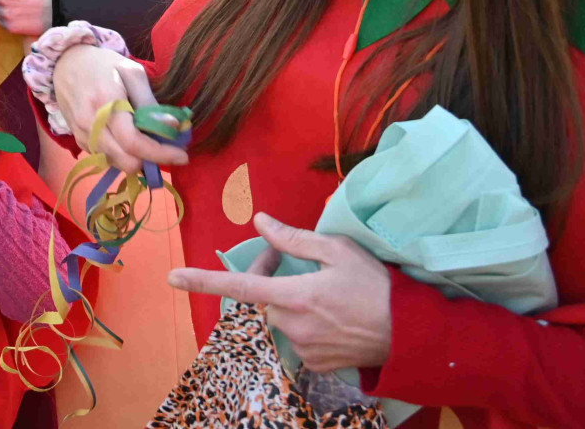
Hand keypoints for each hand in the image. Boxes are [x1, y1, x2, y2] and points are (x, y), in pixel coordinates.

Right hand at [49, 44, 186, 174]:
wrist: (65, 62)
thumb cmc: (102, 64)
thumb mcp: (131, 72)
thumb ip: (149, 101)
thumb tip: (173, 127)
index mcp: (106, 102)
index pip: (134, 142)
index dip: (161, 153)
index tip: (182, 156)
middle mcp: (90, 123)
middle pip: (125, 161)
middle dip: (150, 161)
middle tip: (165, 149)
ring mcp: (81, 133)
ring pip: (116, 164)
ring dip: (135, 159)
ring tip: (145, 141)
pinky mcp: (77, 139)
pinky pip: (104, 158)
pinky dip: (120, 155)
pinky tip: (126, 139)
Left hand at [169, 212, 392, 371]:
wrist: (412, 335)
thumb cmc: (377, 286)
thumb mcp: (339, 251)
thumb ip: (295, 238)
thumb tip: (261, 221)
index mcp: (293, 297)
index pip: (239, 286)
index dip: (203, 281)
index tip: (172, 277)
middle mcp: (292, 326)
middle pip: (266, 298)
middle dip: (273, 278)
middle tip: (297, 262)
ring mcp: (304, 348)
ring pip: (283, 318)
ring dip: (293, 302)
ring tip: (327, 291)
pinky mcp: (316, 363)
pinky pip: (300, 338)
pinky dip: (309, 323)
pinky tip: (334, 314)